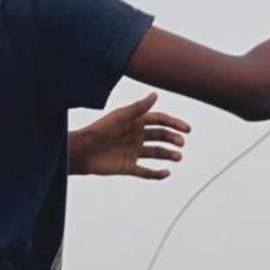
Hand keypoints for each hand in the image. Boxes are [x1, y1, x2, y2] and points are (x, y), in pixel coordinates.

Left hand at [72, 92, 189, 179]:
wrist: (83, 151)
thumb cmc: (100, 130)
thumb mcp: (121, 116)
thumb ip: (138, 107)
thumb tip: (155, 95)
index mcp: (134, 122)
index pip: (158, 120)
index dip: (173, 123)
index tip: (186, 129)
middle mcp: (135, 136)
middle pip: (160, 136)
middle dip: (172, 138)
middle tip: (181, 143)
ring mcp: (133, 152)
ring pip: (156, 153)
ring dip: (169, 154)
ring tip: (178, 157)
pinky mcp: (128, 167)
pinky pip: (146, 172)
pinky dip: (157, 174)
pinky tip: (166, 173)